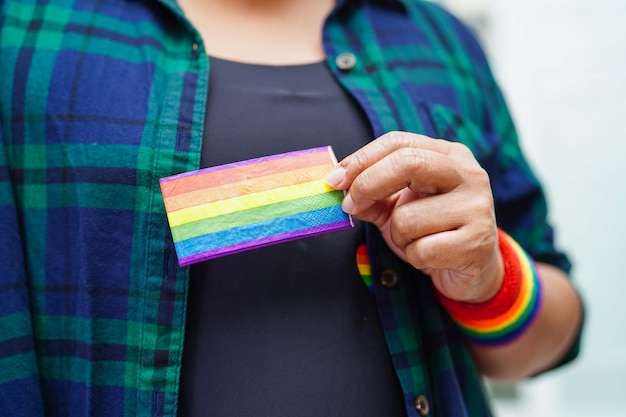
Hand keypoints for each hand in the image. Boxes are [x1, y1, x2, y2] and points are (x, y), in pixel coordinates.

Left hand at [326, 131, 502, 302]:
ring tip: (415, 240)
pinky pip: (422, 249)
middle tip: (350, 206)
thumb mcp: (398, 207)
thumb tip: (340, 188)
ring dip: (398, 235)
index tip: (335, 180)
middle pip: (407, 162)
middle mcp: (468, 173)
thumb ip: (372, 195)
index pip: (398, 142)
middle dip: (367, 184)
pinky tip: (430, 257)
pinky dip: (414, 257)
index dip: (361, 159)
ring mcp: (477, 206)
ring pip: (408, 216)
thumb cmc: (432, 231)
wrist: (472, 270)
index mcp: (448, 155)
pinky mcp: (477, 242)